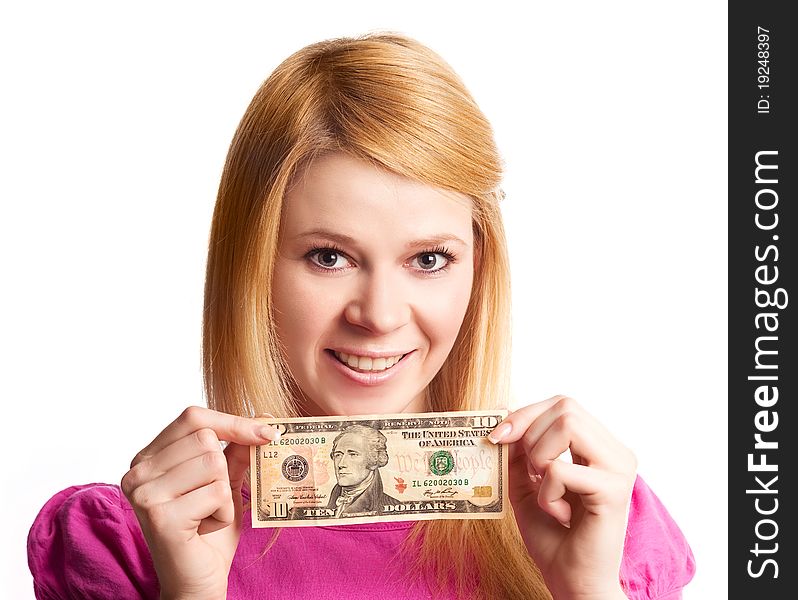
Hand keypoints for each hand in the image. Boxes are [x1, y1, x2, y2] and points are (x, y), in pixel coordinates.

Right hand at [121, 406, 280, 599]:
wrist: (196, 582)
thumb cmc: (208, 531)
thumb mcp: (225, 482)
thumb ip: (236, 450)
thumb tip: (264, 418)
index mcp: (148, 457)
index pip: (193, 417)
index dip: (232, 421)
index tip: (268, 431)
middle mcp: (137, 471)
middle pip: (206, 439)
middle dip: (223, 471)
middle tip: (211, 501)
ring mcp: (144, 493)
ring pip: (213, 464)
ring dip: (224, 495)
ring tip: (206, 515)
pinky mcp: (160, 515)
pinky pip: (216, 493)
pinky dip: (223, 512)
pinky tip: (205, 528)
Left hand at [489, 395, 636, 599]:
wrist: (573, 583)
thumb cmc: (554, 538)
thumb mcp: (524, 484)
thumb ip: (517, 451)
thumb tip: (501, 415)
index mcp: (600, 447)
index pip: (563, 404)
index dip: (526, 413)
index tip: (497, 437)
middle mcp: (616, 452)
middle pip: (566, 406)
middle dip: (531, 434)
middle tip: (530, 473)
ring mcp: (620, 469)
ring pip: (568, 425)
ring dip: (540, 458)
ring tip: (547, 491)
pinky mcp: (613, 491)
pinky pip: (560, 470)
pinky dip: (547, 492)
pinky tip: (559, 514)